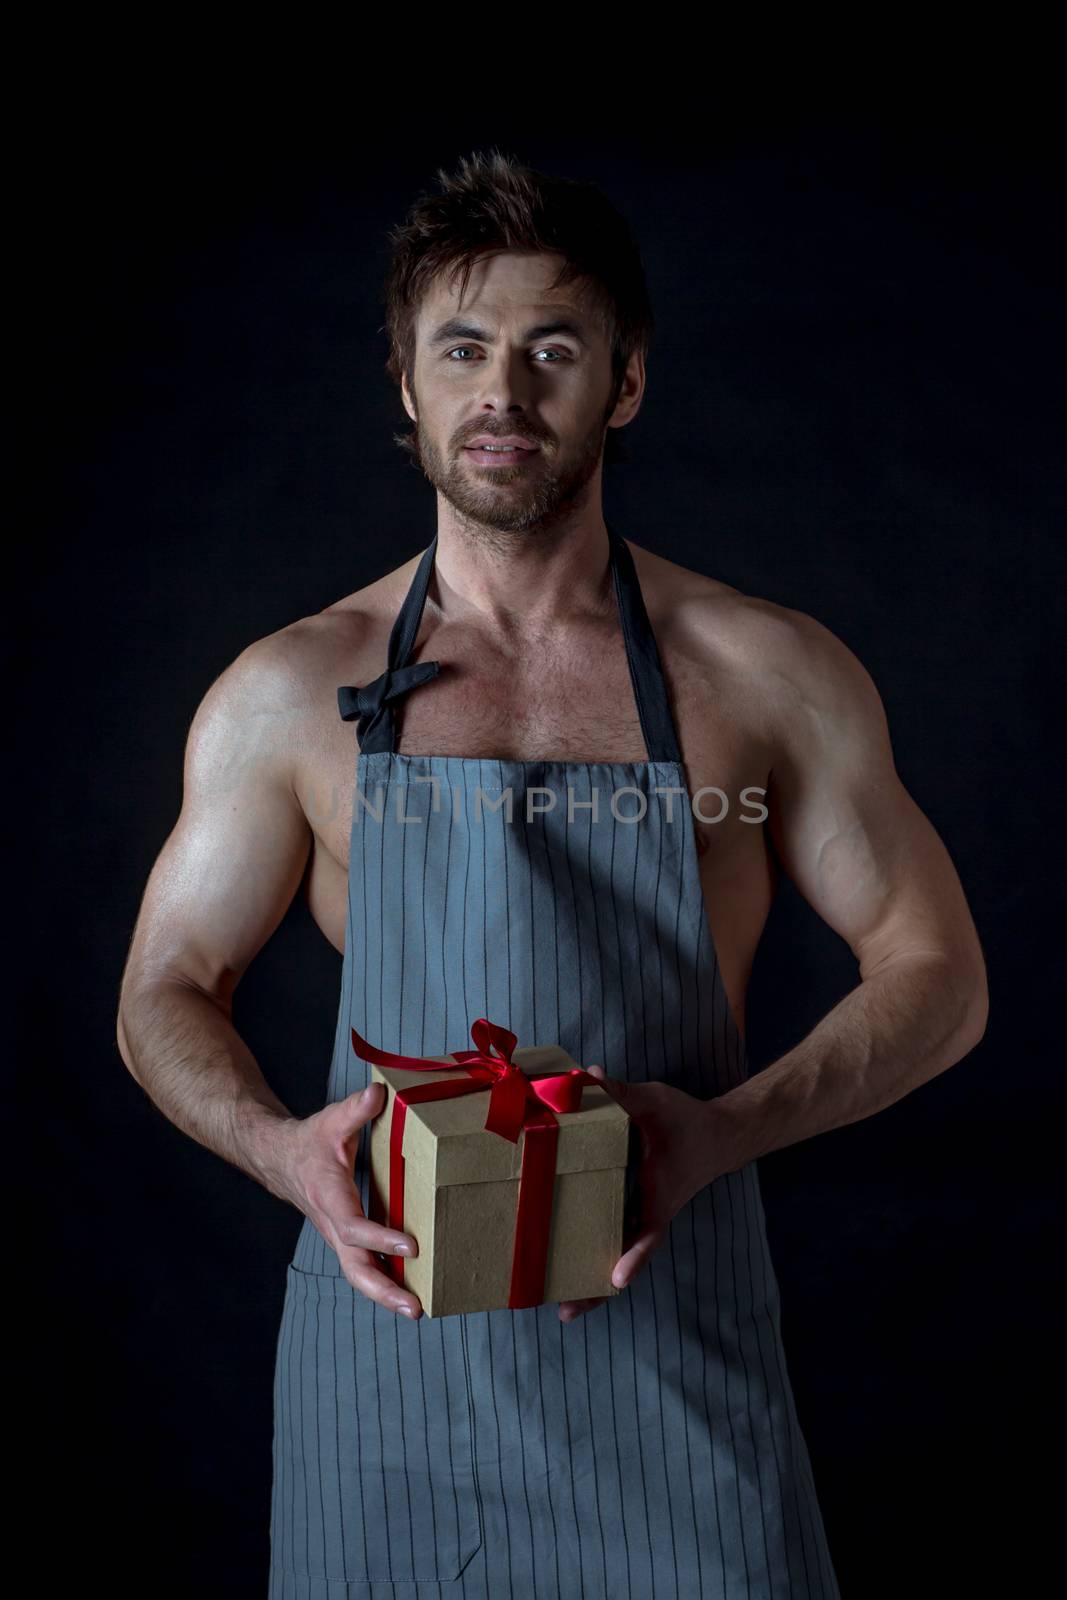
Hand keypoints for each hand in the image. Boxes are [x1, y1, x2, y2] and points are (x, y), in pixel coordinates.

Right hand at [278, 1081, 422, 1318]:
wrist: (280, 1160)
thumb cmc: (309, 1142)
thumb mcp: (331, 1121)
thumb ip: (356, 1109)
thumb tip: (379, 1093)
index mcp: (330, 1198)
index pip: (354, 1226)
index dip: (381, 1238)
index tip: (412, 1246)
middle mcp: (333, 1225)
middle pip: (355, 1267)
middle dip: (384, 1290)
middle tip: (415, 1308)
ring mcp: (338, 1237)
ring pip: (359, 1273)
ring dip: (386, 1295)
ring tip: (418, 1310)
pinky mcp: (345, 1240)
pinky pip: (364, 1266)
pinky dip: (384, 1282)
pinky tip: (409, 1291)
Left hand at [558, 1064, 716, 1322]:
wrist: (718, 1136)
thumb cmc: (688, 1122)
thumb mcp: (656, 1102)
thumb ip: (622, 1092)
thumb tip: (588, 1075)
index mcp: (658, 1195)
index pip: (649, 1233)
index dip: (634, 1257)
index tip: (616, 1280)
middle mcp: (649, 1215)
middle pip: (624, 1261)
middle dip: (597, 1289)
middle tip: (563, 1313)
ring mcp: (641, 1217)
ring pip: (616, 1256)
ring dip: (591, 1280)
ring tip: (557, 1305)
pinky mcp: (633, 1211)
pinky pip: (612, 1237)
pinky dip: (592, 1251)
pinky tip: (562, 1262)